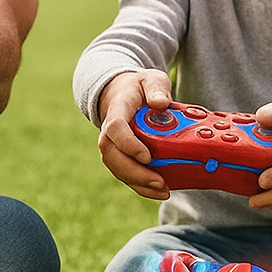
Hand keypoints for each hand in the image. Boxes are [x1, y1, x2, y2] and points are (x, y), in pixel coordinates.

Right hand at [96, 70, 173, 199]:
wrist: (122, 94)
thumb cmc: (139, 88)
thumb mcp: (151, 79)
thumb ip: (156, 88)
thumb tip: (161, 104)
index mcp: (117, 110)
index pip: (115, 128)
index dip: (128, 144)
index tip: (147, 156)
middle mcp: (109, 131)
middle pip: (112, 156)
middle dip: (134, 173)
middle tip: (159, 181)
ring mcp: (113, 146)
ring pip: (117, 169)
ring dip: (138, 184)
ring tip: (162, 191)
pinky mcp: (120, 157)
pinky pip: (125, 175)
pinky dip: (140, 186)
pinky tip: (158, 192)